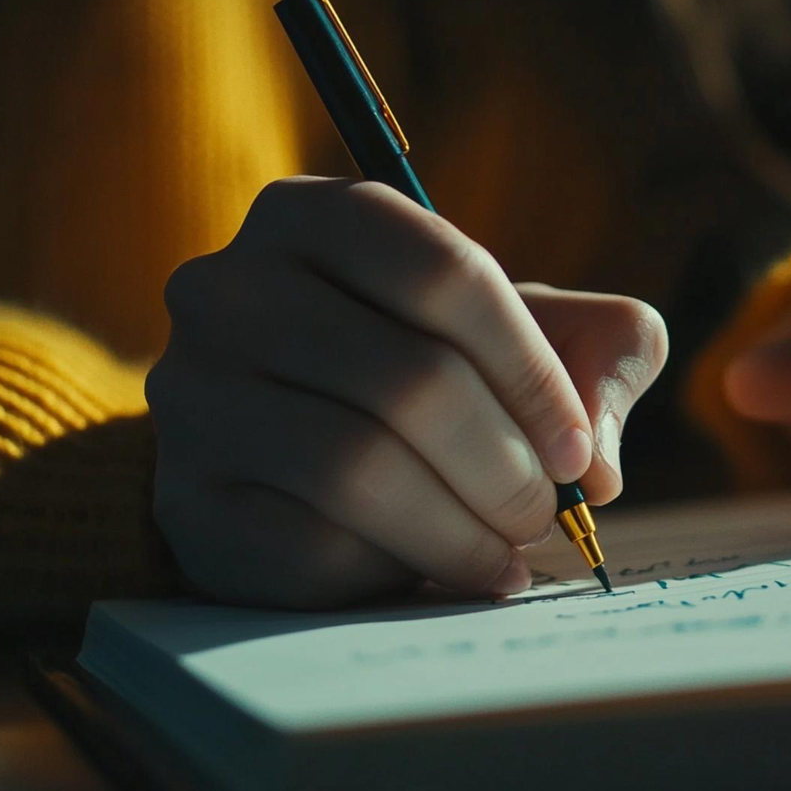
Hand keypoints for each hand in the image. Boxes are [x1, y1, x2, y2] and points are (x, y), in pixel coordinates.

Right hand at [147, 177, 667, 608]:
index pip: (445, 272)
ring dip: (461, 528)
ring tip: (506, 552)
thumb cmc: (436, 372)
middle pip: (410, 379)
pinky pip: (309, 544)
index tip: (578, 447)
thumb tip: (599, 464)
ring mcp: (194, 395)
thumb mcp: (533, 332)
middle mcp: (230, 288)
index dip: (532, 372)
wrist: (299, 454)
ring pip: (357, 467)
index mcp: (317, 216)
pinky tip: (441, 575)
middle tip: (545, 513)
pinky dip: (397, 569)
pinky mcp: (187, 499)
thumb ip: (604, 353)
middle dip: (506, 465)